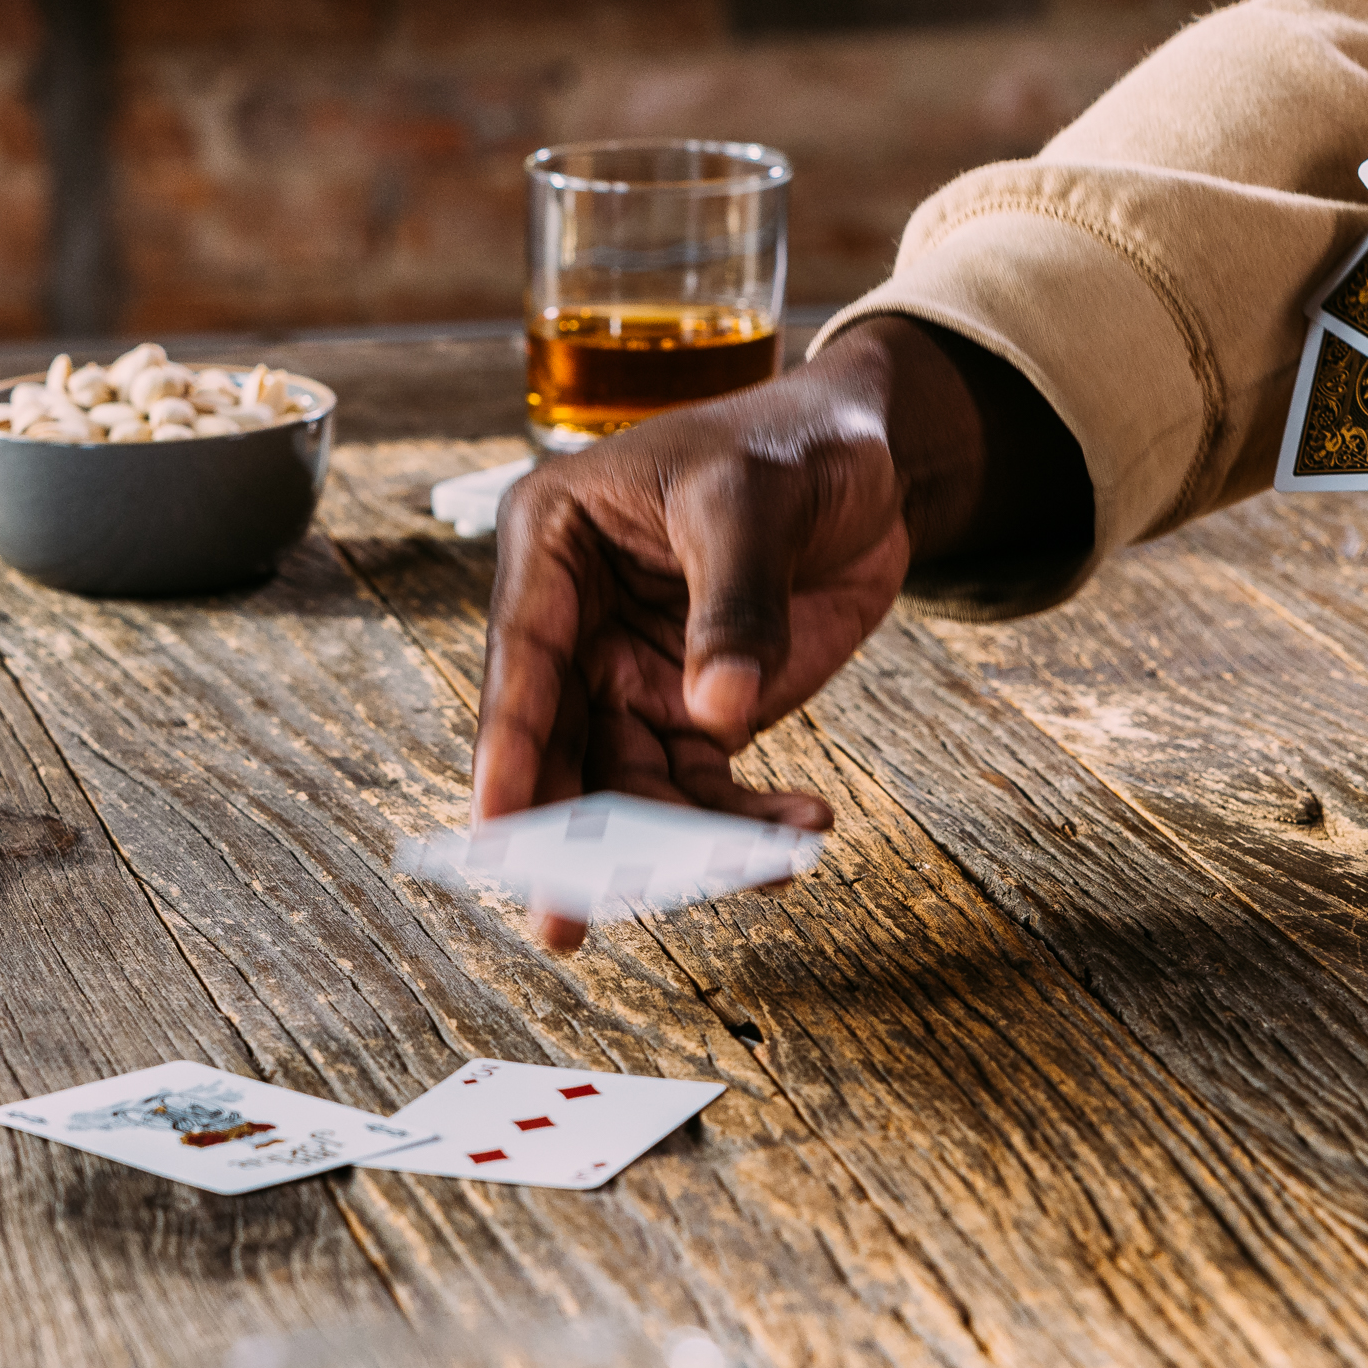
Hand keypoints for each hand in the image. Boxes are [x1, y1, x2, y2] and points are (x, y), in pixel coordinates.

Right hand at [474, 313, 1085, 946]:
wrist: (868, 457)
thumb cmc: (786, 445)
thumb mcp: (751, 500)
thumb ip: (732, 603)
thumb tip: (718, 711)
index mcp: (553, 544)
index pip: (520, 659)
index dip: (509, 749)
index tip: (498, 830)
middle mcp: (578, 621)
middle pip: (559, 745)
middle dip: (570, 836)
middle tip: (567, 922)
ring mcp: (635, 674)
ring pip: (632, 786)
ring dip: (680, 842)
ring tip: (750, 869)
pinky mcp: (699, 711)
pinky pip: (705, 789)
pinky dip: (745, 823)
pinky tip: (796, 833)